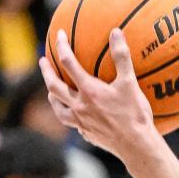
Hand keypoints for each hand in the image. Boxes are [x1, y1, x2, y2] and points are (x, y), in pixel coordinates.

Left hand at [38, 28, 156, 157]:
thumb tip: (116, 32)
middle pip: (54, 86)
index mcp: (89, 90)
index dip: (62, 47)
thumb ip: (122, 57)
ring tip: (52, 89)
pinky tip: (74, 113)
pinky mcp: (85, 133)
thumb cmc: (135, 114)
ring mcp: (80, 121)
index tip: (59, 35)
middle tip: (42, 61)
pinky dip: (67, 113)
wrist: (136, 145)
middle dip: (46, 72)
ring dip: (52, 94)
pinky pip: (70, 121)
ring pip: (57, 106)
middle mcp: (79, 105)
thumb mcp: (130, 83)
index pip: (69, 63)